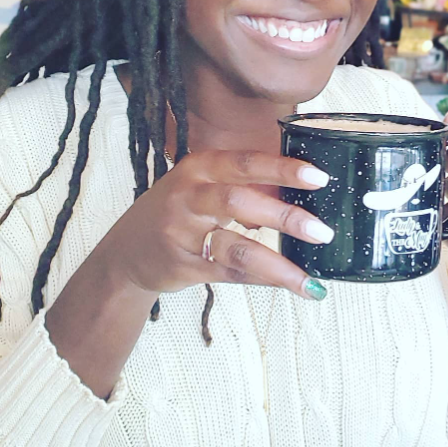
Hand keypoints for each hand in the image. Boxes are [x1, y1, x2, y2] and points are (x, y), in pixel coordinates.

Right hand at [93, 150, 333, 299]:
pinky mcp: (182, 266)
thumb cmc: (178, 210)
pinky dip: (263, 279)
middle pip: (240, 203)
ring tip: (310, 278)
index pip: (246, 162)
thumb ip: (244, 184)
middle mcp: (188, 196)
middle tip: (322, 231)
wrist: (125, 253)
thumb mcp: (202, 184)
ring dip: (278, 264)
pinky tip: (289, 284)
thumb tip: (303, 193)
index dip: (282, 169)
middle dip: (285, 217)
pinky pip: (231, 273)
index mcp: (199, 167)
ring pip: (237, 248)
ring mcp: (182, 233)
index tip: (318, 178)